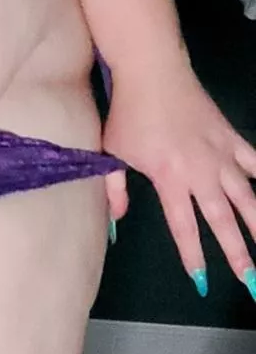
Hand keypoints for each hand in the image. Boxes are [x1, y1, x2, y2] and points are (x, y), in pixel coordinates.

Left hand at [101, 56, 255, 299]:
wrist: (151, 70)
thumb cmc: (128, 111)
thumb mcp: (113, 151)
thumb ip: (114, 189)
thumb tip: (113, 223)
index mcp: (170, 178)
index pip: (183, 225)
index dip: (192, 254)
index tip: (201, 281)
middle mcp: (200, 171)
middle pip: (222, 219)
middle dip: (238, 253)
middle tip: (251, 282)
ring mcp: (219, 153)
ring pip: (247, 196)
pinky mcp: (230, 135)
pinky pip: (254, 160)